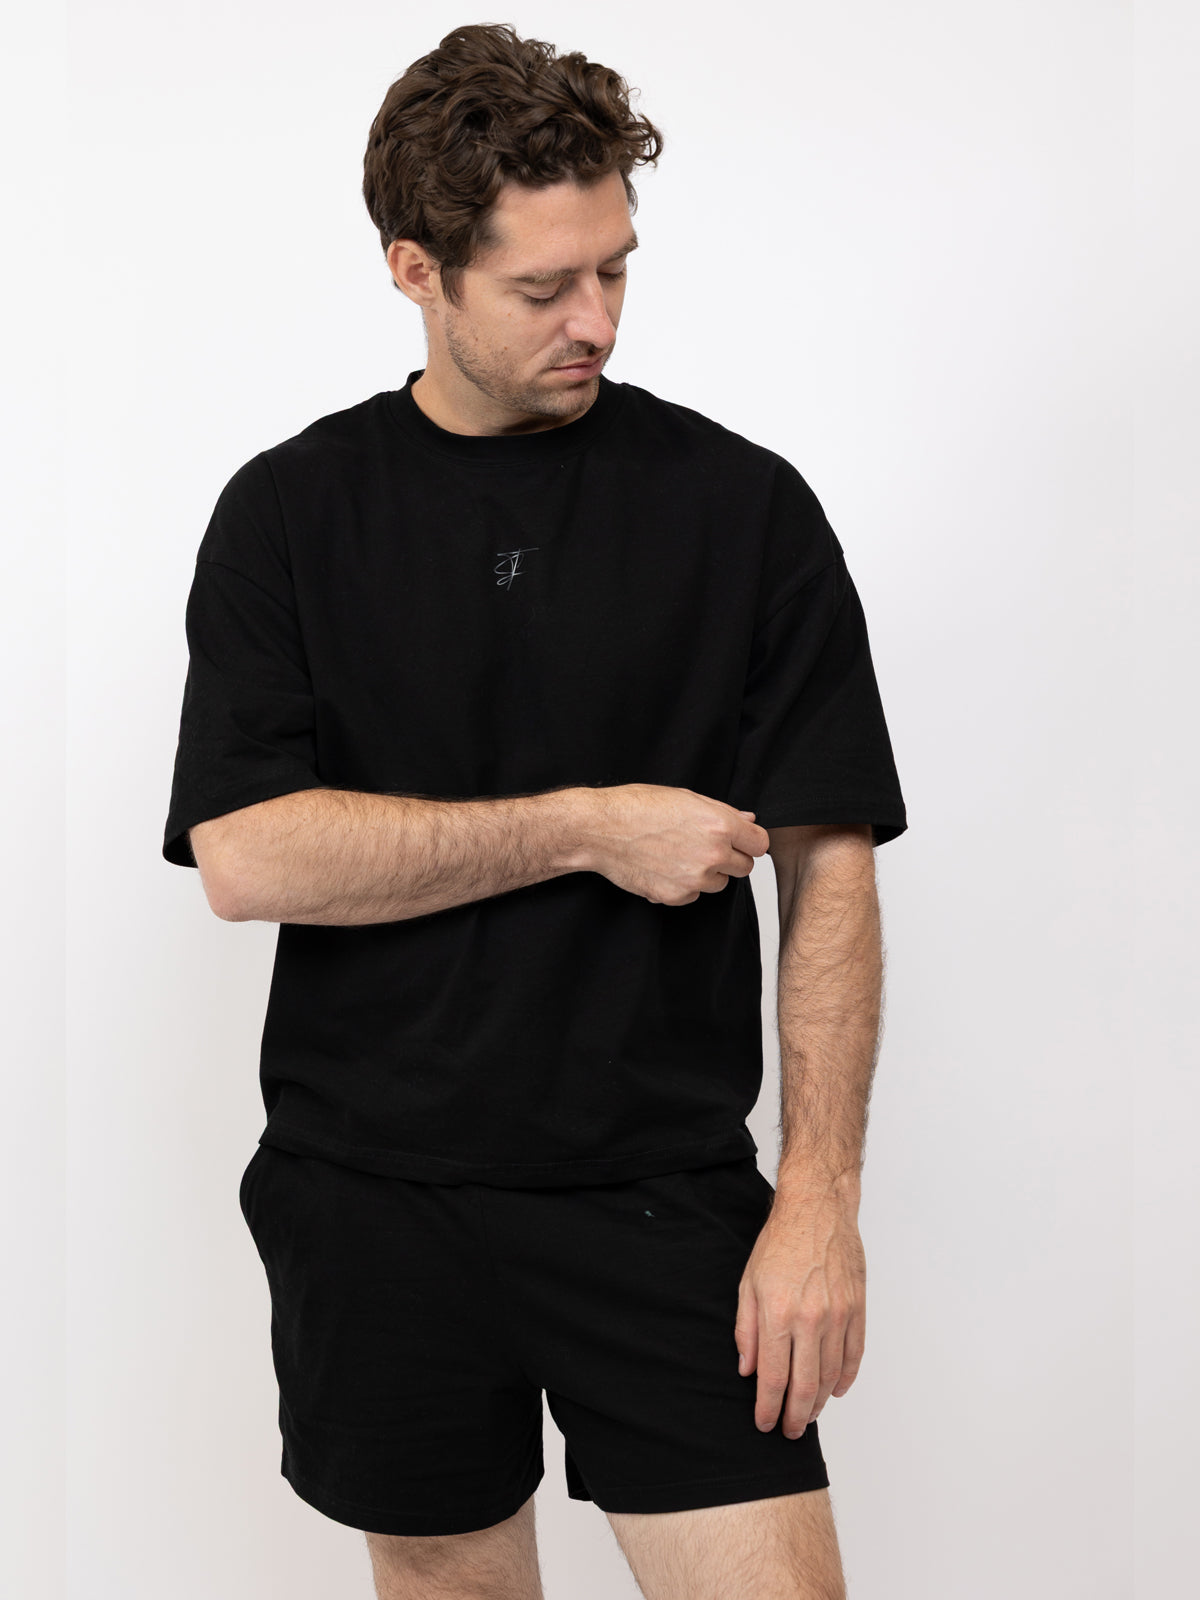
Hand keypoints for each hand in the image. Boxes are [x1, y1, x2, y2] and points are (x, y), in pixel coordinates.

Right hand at [579, 784, 769, 904]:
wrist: (600, 829)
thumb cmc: (636, 807)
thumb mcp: (685, 798)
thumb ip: (722, 812)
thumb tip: (748, 820)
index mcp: (720, 825)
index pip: (760, 844)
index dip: (750, 841)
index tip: (741, 841)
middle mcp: (712, 854)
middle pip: (745, 868)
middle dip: (730, 858)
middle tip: (704, 846)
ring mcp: (694, 879)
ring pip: (719, 884)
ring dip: (707, 874)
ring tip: (678, 854)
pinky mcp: (675, 896)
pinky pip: (693, 895)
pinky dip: (683, 886)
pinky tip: (663, 866)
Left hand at [733, 1189, 865, 1436]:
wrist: (818, 1211)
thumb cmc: (780, 1243)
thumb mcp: (748, 1283)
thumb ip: (745, 1330)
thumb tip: (747, 1369)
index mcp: (778, 1314)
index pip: (772, 1378)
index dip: (767, 1408)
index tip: (764, 1424)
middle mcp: (810, 1319)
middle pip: (805, 1386)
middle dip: (794, 1416)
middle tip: (789, 1432)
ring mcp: (838, 1316)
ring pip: (831, 1376)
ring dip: (819, 1403)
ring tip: (808, 1415)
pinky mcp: (858, 1310)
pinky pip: (854, 1356)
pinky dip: (845, 1379)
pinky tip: (835, 1390)